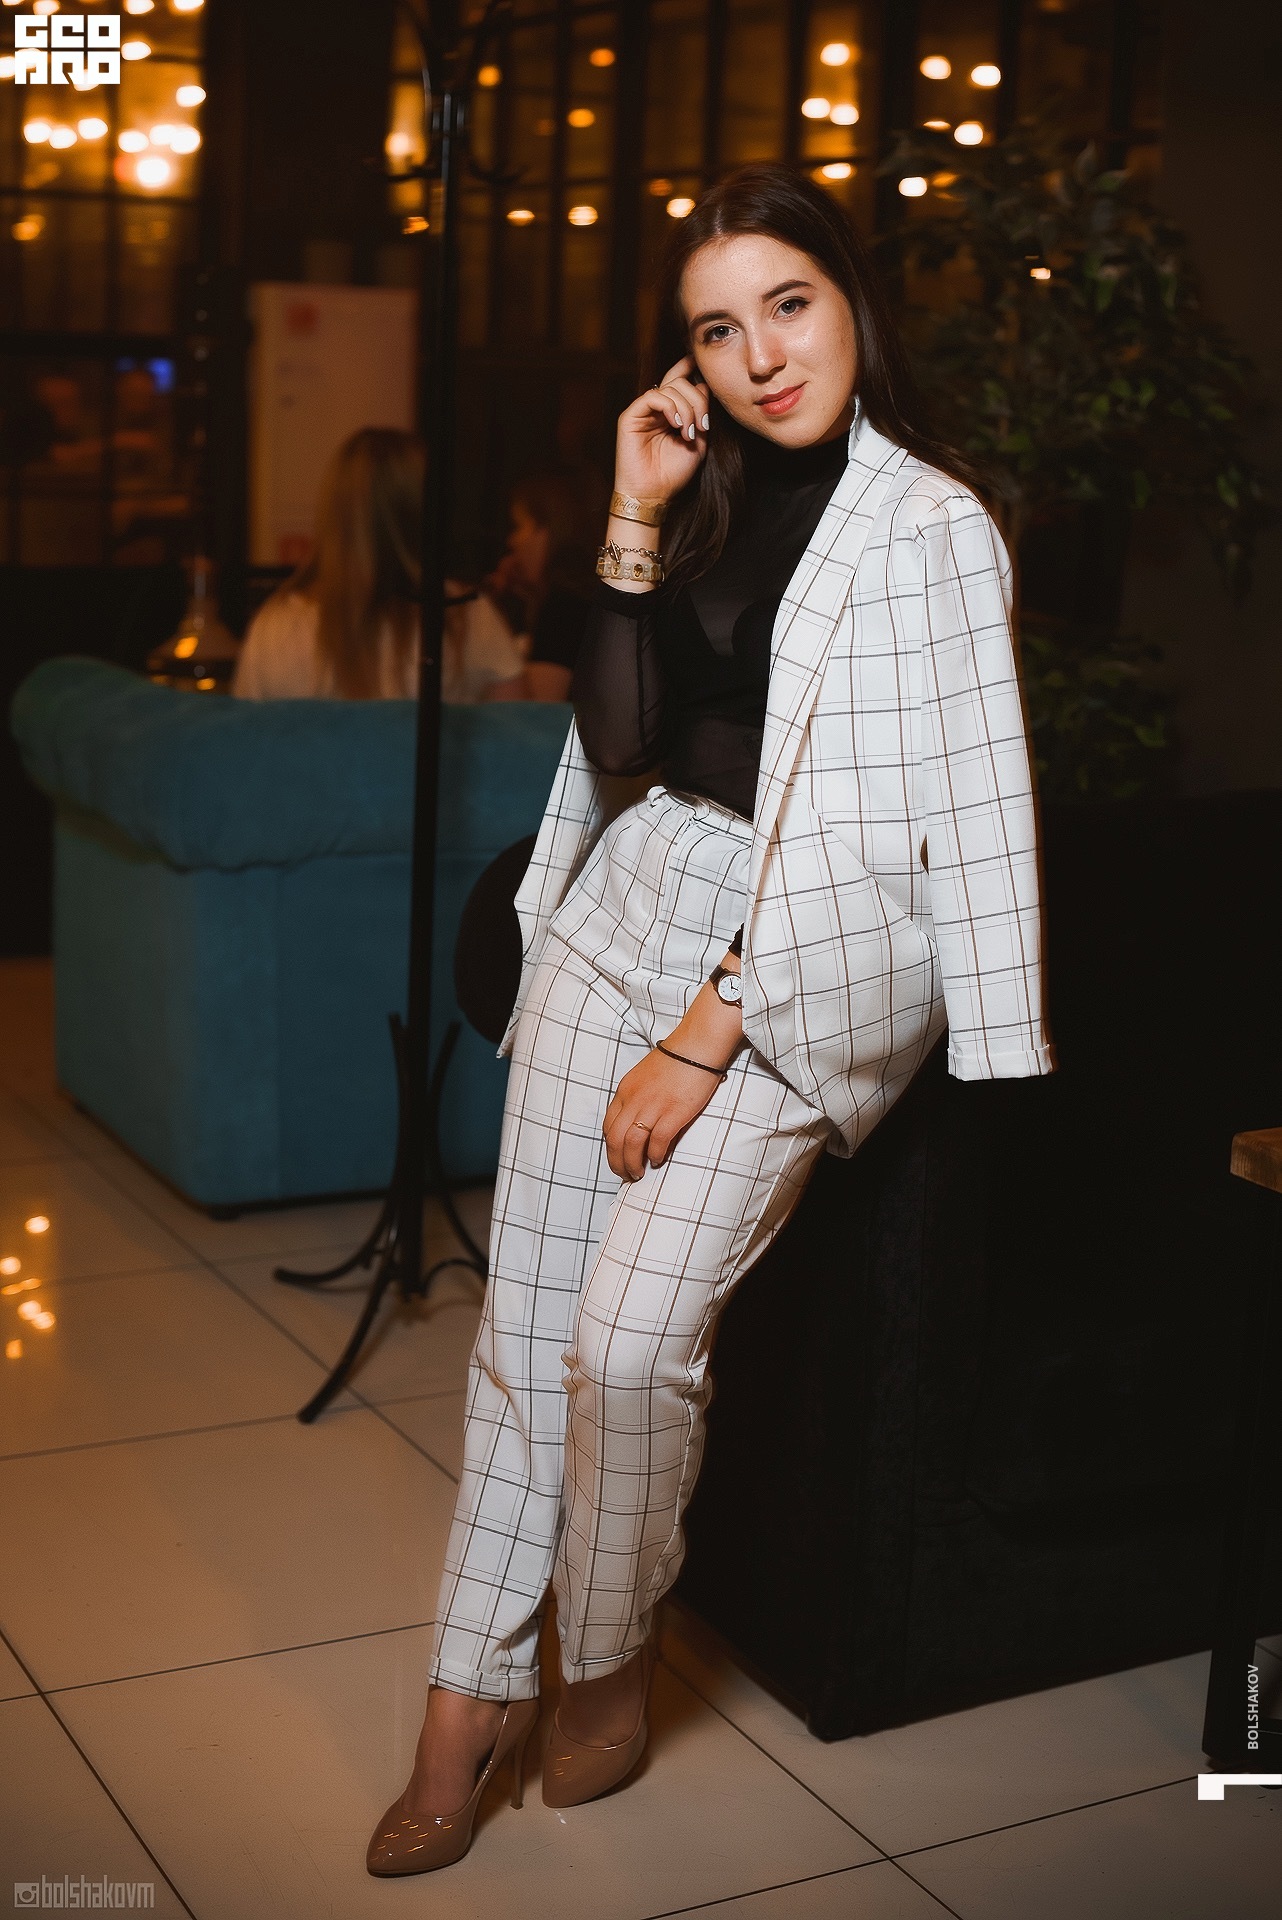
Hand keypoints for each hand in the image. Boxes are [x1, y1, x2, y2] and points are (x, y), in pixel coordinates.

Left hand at [603, 1047, 725, 1180]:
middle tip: (626, 1175)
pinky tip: (658, 1160)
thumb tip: (638, 1121)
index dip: (611, 1148)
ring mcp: (653, 1106)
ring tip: (638, 1174)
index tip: (618, 1159)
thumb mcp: (644, 1076)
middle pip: (615, 1140)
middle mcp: (634, 1099)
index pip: (608, 1126)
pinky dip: (655, 1155)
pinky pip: (657, 1141)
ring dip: (632, 1164)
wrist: (696, 1046)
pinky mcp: (673, 1112)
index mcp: (625, 1091)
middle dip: (617, 1162)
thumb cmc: (676, 1060)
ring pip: (631, 1144)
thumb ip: (638, 1097)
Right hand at [613, 354, 710, 506]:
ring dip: (686, 409)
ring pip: (669, 388)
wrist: (653, 495)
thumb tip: (705, 387)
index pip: (680, 381)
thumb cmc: (673, 474)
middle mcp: (656, 408)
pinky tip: (676, 424)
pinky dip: (669, 407)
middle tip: (702, 425)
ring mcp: (643, 411)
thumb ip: (701, 416)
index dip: (692, 370)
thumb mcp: (698, 443)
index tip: (707, 371)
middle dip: (697, 401)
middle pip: (680, 382)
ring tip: (689, 433)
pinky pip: (653, 397)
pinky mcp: (630, 416)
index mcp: (671, 412)